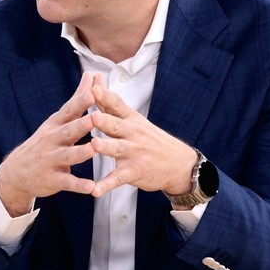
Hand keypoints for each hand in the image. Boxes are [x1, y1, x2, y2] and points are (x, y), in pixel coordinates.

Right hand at [0, 72, 98, 215]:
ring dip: (80, 153)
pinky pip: (67, 182)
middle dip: (81, 125)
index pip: (69, 110)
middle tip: (95, 118)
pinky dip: (79, 185)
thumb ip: (78, 99)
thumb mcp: (59, 119)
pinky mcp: (52, 179)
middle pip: (68, 131)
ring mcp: (51, 160)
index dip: (80, 101)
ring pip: (67, 156)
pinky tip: (92, 188)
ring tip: (93, 150)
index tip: (93, 91)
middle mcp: (52, 140)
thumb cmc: (46, 141)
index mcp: (56, 124)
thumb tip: (91, 75)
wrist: (17, 172)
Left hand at [88, 83, 196, 198]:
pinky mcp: (133, 172)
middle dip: (104, 120)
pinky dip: (106, 185)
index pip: (117, 105)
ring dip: (105, 147)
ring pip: (116, 149)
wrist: (177, 163)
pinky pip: (118, 179)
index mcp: (130, 119)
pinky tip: (94, 190)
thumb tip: (95, 79)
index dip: (105, 96)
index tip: (92, 88)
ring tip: (93, 145)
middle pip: (116, 125)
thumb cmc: (148, 138)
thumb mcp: (133, 117)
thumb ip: (109, 101)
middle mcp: (132, 134)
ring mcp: (133, 153)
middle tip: (92, 115)